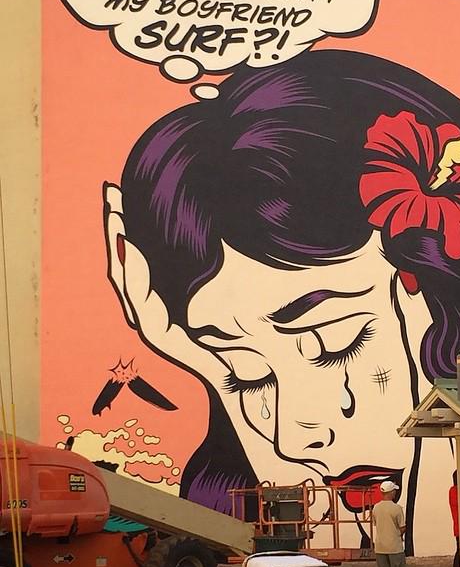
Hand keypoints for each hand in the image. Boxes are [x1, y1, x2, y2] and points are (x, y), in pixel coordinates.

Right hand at [103, 184, 228, 386]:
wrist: (239, 373)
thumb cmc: (230, 337)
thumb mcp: (220, 297)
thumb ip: (210, 272)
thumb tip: (219, 235)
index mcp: (161, 298)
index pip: (138, 257)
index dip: (129, 228)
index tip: (124, 194)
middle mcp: (149, 309)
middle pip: (125, 262)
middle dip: (117, 228)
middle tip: (112, 193)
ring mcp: (150, 323)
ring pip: (127, 278)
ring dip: (120, 246)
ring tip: (117, 214)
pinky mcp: (158, 334)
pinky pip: (141, 299)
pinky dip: (136, 273)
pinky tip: (133, 248)